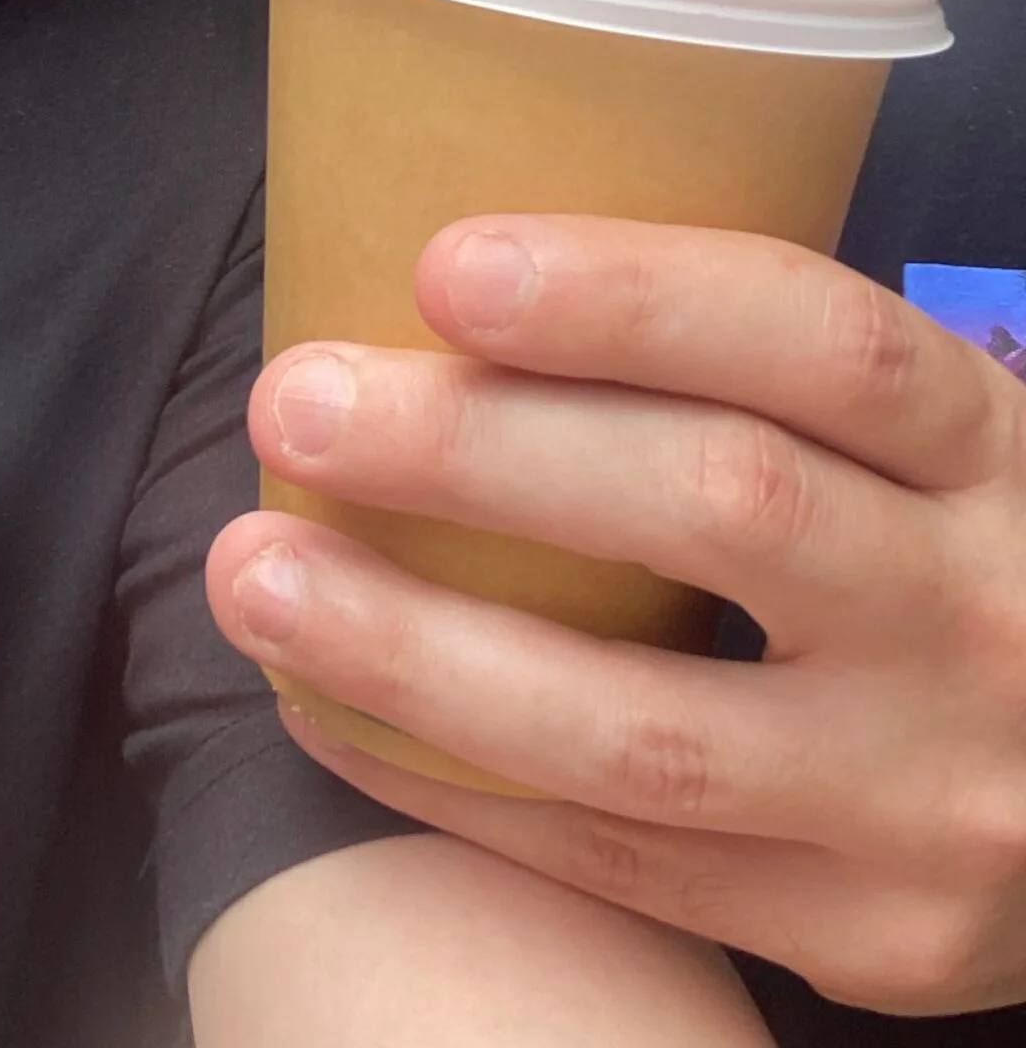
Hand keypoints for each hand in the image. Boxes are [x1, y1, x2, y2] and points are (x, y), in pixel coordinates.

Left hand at [207, 218, 1025, 1016]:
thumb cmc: (935, 563)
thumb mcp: (909, 450)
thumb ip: (748, 381)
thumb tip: (452, 295)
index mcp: (991, 447)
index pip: (820, 341)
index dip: (630, 296)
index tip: (443, 267)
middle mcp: (981, 613)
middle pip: (721, 505)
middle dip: (479, 452)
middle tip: (296, 402)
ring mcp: (929, 794)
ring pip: (644, 728)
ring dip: (413, 648)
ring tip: (253, 575)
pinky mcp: (871, 939)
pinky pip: (623, 866)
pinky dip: (447, 785)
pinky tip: (321, 708)